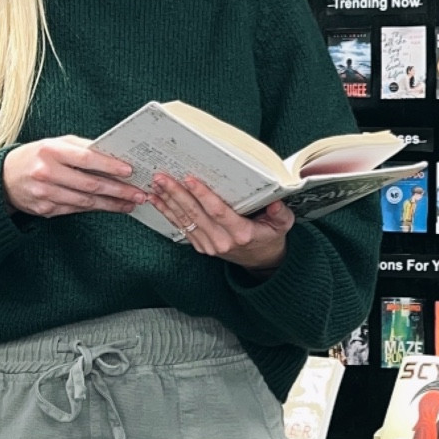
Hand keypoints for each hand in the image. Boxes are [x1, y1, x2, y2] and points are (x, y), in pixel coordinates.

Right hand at [1, 136, 147, 218]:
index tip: (129, 171)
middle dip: (118, 190)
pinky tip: (110, 207)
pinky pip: (76, 209)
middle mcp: (46, 172)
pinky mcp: (45, 210)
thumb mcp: (54, 144)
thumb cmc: (36, 157)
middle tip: (138, 193)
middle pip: (89, 184)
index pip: (86, 158)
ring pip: (85, 201)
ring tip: (130, 203)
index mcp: (51, 151)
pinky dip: (95, 208)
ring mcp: (45, 193)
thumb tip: (112, 153)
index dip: (109, 165)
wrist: (4, 178)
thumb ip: (81, 148)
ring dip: (111, 203)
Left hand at [149, 173, 292, 272]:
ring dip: (168, 202)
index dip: (203, 195)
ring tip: (155, 185)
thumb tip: (275, 204)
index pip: (218, 212)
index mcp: (241, 234)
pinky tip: (157, 200)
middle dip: (177, 194)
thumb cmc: (269, 238)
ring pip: (185, 220)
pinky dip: (167, 213)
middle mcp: (222, 241)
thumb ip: (280, 214)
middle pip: (195, 214)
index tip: (190, 179)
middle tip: (162, 178)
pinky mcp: (201, 246)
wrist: (261, 261)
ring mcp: (209, 245)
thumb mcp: (282, 225)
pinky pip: (181, 227)